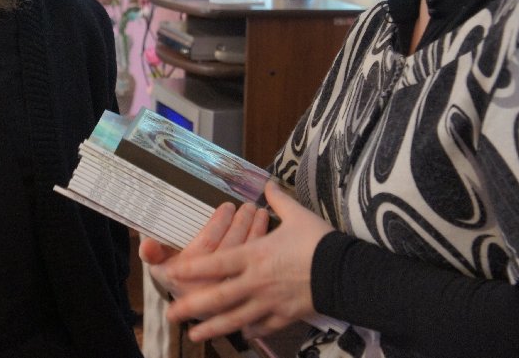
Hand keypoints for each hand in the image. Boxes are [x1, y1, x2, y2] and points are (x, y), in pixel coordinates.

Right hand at [139, 199, 269, 300]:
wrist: (192, 304)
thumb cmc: (176, 273)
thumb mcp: (159, 263)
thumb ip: (153, 252)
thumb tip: (146, 243)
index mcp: (184, 275)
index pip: (207, 245)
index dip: (219, 224)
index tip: (227, 206)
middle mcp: (206, 285)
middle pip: (230, 249)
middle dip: (241, 224)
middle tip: (247, 206)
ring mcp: (226, 291)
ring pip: (246, 257)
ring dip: (255, 231)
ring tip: (258, 212)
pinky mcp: (243, 293)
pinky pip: (256, 266)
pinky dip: (262, 243)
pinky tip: (265, 227)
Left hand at [162, 181, 334, 341]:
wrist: (346, 272)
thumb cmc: (318, 241)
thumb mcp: (297, 214)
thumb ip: (278, 201)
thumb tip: (268, 183)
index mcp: (255, 256)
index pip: (216, 263)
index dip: (192, 269)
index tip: (173, 273)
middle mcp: (256, 282)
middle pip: (218, 297)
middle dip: (192, 307)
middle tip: (172, 314)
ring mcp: (269, 303)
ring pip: (235, 319)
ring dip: (213, 328)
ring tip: (195, 335)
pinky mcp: (285, 316)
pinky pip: (262, 327)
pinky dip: (250, 331)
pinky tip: (241, 335)